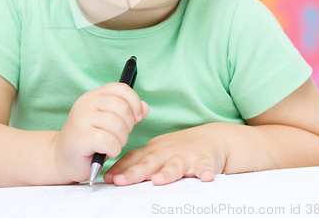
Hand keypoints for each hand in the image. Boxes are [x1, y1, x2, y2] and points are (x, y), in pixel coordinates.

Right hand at [52, 82, 148, 183]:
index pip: (122, 89)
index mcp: (94, 95)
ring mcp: (82, 118)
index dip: (135, 102)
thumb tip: (145, 108)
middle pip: (123, 108)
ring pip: (118, 125)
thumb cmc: (88, 140)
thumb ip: (127, 113)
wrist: (60, 158)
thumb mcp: (108, 122)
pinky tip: (106, 152)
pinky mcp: (81, 136)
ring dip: (121, 140)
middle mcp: (87, 103)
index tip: (137, 117)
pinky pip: (110, 141)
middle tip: (119, 136)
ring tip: (112, 145)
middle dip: (128, 126)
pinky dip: (114, 150)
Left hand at [103, 123, 228, 185]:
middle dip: (135, 172)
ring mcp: (185, 156)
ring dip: (167, 173)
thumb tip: (111, 178)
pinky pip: (204, 166)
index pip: (133, 159)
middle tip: (121, 181)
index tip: (108, 178)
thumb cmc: (177, 148)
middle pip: (149, 163)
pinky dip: (205, 171)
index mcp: (153, 151)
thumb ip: (137, 163)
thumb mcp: (156, 153)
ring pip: (175, 165)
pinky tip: (206, 177)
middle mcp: (166, 152)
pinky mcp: (204, 159)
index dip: (120, 168)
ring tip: (159, 180)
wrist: (210, 137)